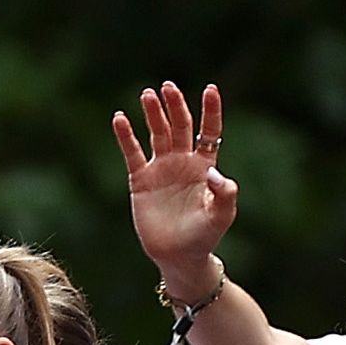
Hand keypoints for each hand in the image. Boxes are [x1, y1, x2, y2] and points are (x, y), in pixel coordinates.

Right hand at [111, 82, 237, 298]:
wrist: (179, 257)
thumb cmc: (205, 236)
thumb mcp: (221, 216)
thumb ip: (225, 195)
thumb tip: (216, 174)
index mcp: (205, 166)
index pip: (209, 132)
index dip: (211, 110)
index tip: (211, 89)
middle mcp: (182, 162)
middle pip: (180, 126)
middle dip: (175, 106)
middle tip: (168, 87)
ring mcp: (161, 169)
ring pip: (157, 133)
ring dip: (153, 114)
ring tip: (148, 95)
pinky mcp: (141, 180)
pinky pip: (133, 153)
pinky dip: (126, 136)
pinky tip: (120, 118)